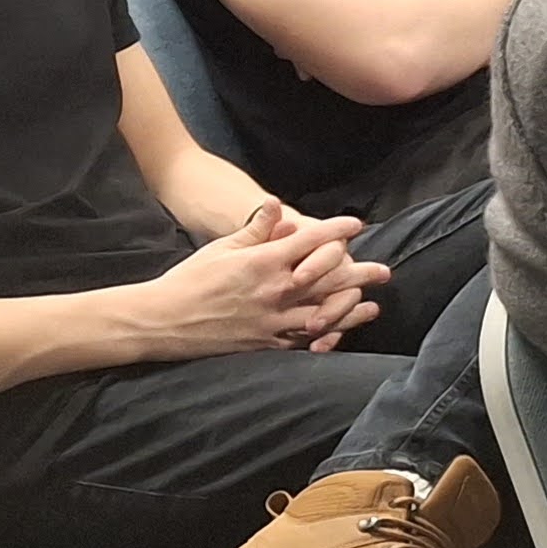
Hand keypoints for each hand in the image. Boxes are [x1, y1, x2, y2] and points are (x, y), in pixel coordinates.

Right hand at [144, 201, 385, 359]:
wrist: (163, 320)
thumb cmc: (190, 279)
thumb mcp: (222, 247)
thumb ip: (256, 229)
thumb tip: (275, 204)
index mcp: (264, 262)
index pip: (311, 240)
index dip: (337, 230)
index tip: (356, 225)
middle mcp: (274, 290)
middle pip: (328, 279)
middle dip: (359, 272)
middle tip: (383, 270)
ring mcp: (272, 319)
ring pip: (323, 313)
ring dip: (351, 308)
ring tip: (372, 305)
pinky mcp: (266, 343)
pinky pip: (303, 340)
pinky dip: (326, 335)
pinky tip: (342, 332)